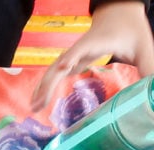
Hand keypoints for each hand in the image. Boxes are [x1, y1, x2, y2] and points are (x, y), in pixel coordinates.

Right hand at [32, 2, 153, 110]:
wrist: (117, 15)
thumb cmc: (130, 31)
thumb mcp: (144, 48)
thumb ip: (149, 69)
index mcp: (98, 43)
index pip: (82, 50)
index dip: (72, 57)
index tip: (64, 67)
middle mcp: (80, 49)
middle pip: (59, 65)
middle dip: (48, 84)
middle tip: (39, 105)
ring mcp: (72, 54)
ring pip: (52, 71)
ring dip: (41, 88)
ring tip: (33, 107)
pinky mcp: (71, 60)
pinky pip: (54, 74)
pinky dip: (44, 87)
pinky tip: (38, 101)